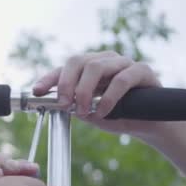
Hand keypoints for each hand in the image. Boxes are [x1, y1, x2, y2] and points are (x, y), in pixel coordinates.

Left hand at [33, 51, 163, 138]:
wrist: (149, 125)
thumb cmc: (117, 115)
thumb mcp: (88, 112)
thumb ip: (72, 105)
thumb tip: (52, 103)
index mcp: (89, 68)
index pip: (65, 67)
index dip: (49, 78)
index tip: (37, 91)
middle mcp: (105, 60)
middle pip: (78, 60)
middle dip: (66, 83)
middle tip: (64, 104)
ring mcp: (123, 63)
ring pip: (97, 67)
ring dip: (84, 91)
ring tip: (82, 111)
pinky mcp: (142, 70)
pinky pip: (122, 80)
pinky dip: (107, 98)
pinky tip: (102, 112)